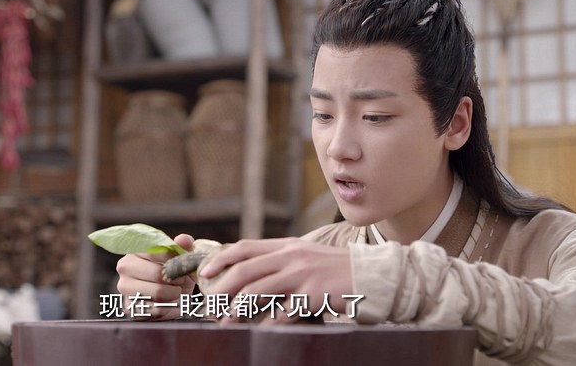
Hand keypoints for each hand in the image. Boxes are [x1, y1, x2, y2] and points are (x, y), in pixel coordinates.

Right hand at [116, 233, 194, 319]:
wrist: (171, 295)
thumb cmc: (175, 272)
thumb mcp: (181, 257)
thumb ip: (184, 245)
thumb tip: (182, 240)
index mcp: (136, 249)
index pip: (157, 252)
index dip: (175, 260)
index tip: (182, 266)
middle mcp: (125, 266)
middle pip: (158, 274)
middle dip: (176, 279)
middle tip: (180, 282)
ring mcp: (124, 287)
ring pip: (157, 292)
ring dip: (173, 294)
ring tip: (175, 292)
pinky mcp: (128, 307)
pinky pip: (156, 310)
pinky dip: (169, 309)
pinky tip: (168, 304)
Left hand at [198, 237, 352, 323]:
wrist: (369, 276)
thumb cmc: (335, 270)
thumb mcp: (306, 256)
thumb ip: (281, 260)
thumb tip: (250, 271)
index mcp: (286, 245)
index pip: (245, 247)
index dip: (222, 258)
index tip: (206, 271)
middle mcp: (291, 256)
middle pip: (245, 270)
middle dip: (222, 288)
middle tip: (210, 304)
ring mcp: (301, 274)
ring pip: (258, 290)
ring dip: (238, 308)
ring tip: (226, 321)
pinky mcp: (313, 294)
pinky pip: (282, 311)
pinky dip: (267, 322)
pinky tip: (259, 330)